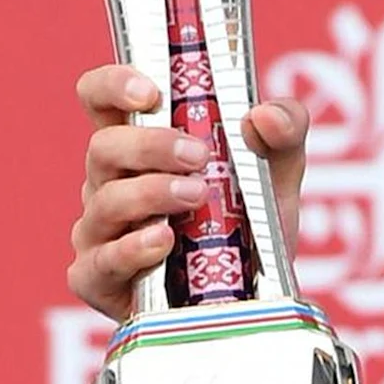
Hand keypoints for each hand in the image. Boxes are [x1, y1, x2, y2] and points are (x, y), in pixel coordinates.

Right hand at [64, 65, 308, 323]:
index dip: (114, 85)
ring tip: (198, 197)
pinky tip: (164, 242)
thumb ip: (285, 131)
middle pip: (103, 147)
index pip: (101, 99)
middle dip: (150, 145)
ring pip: (106, 201)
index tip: (153, 90)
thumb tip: (265, 116)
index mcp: (139, 145)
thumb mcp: (278, 172)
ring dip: (152, 194)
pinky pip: (101, 262)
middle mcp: (109, 183)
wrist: (259, 298)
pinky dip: (133, 249)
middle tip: (199, 155)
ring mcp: (99, 231)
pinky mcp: (99, 279)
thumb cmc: (251, 223)